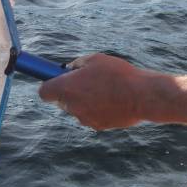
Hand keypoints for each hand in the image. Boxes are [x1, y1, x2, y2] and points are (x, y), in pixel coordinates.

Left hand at [38, 53, 153, 129]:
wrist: (141, 96)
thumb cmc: (118, 74)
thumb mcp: (94, 59)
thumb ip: (77, 64)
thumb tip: (70, 70)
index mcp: (66, 88)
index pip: (44, 92)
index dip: (49, 85)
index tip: (57, 79)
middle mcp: (71, 106)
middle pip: (62, 101)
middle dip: (70, 92)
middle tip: (85, 81)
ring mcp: (84, 118)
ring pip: (78, 109)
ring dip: (85, 100)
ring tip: (105, 89)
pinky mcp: (97, 126)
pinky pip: (92, 116)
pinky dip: (98, 109)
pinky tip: (113, 99)